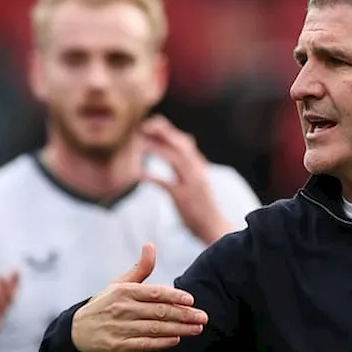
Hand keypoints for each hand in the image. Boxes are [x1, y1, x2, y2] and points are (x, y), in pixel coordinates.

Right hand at [71, 243, 207, 351]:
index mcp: (124, 291)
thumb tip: (150, 245)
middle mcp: (122, 309)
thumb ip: (140, 269)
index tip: (191, 300)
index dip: (174, 296)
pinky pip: (144, 344)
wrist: (77, 332)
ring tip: (197, 329)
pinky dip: (161, 342)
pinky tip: (176, 340)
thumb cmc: (104, 305)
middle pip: (159, 311)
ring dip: (179, 329)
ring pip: (155, 328)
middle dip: (184, 314)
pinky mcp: (117, 346)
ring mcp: (119, 328)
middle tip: (203, 317)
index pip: (154, 293)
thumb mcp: (119, 284)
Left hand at [140, 115, 230, 243]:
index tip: (151, 123)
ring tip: (139, 143)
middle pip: (181, 145)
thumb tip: (178, 148)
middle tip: (143, 126)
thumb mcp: (197, 181)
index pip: (185, 142)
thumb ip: (187, 165)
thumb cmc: (201, 205)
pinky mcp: (183, 198)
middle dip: (163, 133)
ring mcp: (192, 184)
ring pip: (175, 159)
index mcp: (199, 167)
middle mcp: (197, 172)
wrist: (213, 227)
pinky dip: (152, 177)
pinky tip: (139, 175)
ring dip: (157, 149)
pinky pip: (166, 184)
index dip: (168, 131)